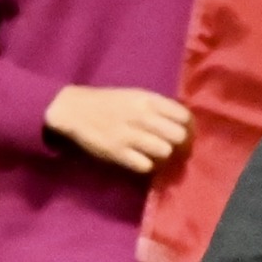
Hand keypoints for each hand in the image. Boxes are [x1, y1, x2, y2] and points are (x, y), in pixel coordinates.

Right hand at [43, 87, 191, 173]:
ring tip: (156, 156)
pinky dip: (147, 166)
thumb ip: (158, 107)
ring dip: (164, 157)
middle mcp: (141, 116)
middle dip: (180, 145)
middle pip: (179, 136)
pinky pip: (146, 165)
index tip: (184, 135)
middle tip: (174, 150)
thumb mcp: (134, 96)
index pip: (184, 116)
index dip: (189, 128)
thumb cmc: (107, 102)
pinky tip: (142, 161)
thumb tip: (183, 124)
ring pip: (165, 151)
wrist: (72, 109)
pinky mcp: (117, 152)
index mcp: (146, 99)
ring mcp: (129, 135)